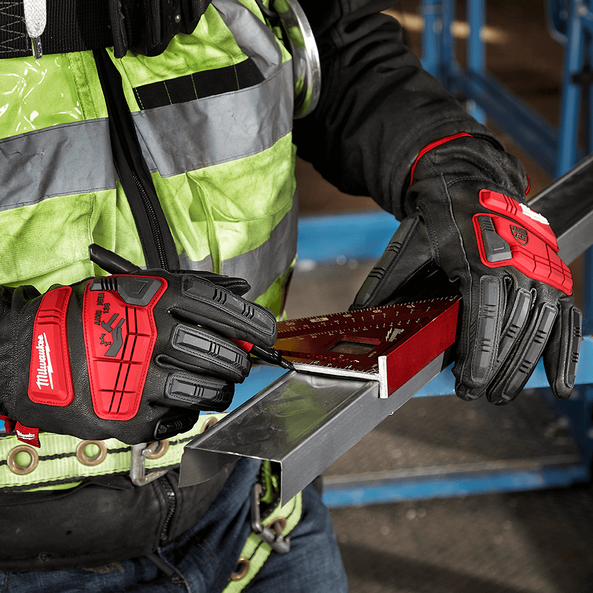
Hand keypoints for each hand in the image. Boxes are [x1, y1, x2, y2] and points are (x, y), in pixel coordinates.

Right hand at [0, 270, 276, 443]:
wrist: (28, 356)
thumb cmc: (90, 319)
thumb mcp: (137, 289)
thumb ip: (193, 288)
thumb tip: (243, 289)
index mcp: (157, 298)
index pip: (225, 308)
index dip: (255, 323)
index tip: (269, 334)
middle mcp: (151, 335)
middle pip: (224, 355)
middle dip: (241, 363)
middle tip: (239, 364)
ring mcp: (139, 380)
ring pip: (209, 392)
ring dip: (220, 390)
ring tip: (214, 384)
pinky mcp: (129, 418)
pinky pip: (182, 419)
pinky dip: (186, 410)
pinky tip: (172, 398)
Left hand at [352, 136, 581, 402]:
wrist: (473, 182)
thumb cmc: (440, 216)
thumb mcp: (409, 244)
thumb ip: (387, 281)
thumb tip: (358, 313)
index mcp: (482, 259)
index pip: (484, 317)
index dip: (479, 356)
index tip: (469, 384)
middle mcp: (518, 266)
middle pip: (512, 330)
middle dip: (495, 370)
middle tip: (475, 394)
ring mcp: (541, 272)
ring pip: (539, 330)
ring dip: (522, 369)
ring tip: (501, 395)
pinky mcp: (554, 276)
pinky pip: (566, 319)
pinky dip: (565, 353)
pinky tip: (560, 384)